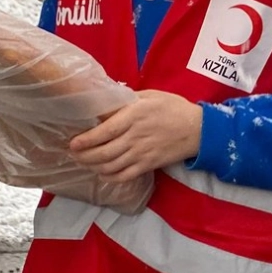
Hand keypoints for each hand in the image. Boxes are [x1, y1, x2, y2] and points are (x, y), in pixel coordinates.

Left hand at [69, 90, 202, 184]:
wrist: (198, 129)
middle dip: (84, 156)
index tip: (73, 143)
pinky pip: (124, 176)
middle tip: (74, 154)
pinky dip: (110, 177)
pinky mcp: (149, 165)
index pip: (104, 132)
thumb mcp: (149, 95)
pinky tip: (103, 173)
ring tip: (85, 162)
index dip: (86, 140)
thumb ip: (127, 100)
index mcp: (134, 116)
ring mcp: (142, 153)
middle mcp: (135, 136)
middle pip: (103, 153)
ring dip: (94, 167)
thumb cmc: (173, 108)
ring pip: (111, 166)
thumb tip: (105, 103)